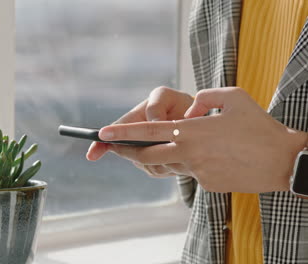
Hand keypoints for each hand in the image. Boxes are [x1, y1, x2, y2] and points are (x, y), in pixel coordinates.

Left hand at [96, 87, 306, 192]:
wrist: (283, 161)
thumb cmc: (259, 126)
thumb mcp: (234, 97)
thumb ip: (204, 97)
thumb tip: (189, 108)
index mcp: (191, 130)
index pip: (147, 132)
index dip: (122, 133)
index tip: (102, 134)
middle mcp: (189, 152)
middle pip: (147, 155)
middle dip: (128, 153)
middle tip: (116, 148)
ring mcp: (197, 171)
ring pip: (168, 164)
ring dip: (161, 157)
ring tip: (167, 148)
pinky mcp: (207, 184)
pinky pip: (190, 172)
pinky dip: (190, 163)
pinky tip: (209, 157)